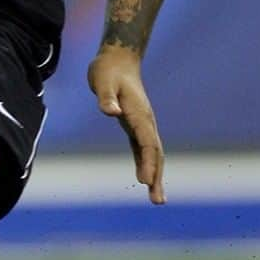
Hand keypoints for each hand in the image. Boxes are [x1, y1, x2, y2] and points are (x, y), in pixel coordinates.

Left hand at [87, 48, 165, 203]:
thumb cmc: (107, 70)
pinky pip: (143, 148)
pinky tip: (146, 178)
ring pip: (152, 153)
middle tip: (158, 200)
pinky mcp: (135, 124)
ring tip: (157, 198)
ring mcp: (142, 123)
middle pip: (155, 152)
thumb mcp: (102, 81)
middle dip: (157, 176)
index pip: (146, 142)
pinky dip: (147, 164)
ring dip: (155, 174)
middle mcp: (145, 121)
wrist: (117, 59)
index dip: (148, 162)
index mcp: (139, 113)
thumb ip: (106, 97)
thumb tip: (111, 112)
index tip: (145, 180)